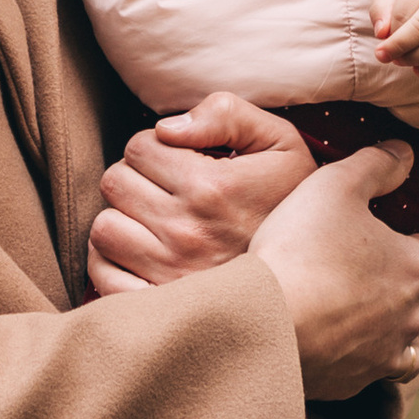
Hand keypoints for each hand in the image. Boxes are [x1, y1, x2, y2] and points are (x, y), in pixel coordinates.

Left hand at [87, 95, 313, 292]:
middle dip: (137, 178)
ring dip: (124, 219)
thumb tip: (165, 129)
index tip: (181, 163)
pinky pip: (103, 275)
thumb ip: (227, 114)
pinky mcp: (160, 305)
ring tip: (156, 222)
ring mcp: (171, 273)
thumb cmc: (291, 202)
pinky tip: (141, 253)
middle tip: (167, 191)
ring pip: (105, 228)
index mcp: (211, 187)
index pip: (138, 146)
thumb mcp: (280, 142)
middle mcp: (187, 232)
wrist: (315, 277)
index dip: (157, 147)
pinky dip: (111, 262)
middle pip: (115, 183)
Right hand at [246, 148, 418, 400]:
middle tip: (397, 267)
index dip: (410, 228)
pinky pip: (375, 374)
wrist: (265, 323)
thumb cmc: (300, 249)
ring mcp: (385, 354)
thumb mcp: (335, 185)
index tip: (388, 222)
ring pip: (412, 345)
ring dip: (403, 328)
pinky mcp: (354, 383)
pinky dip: (368, 359)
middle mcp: (412, 316)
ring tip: (378, 315)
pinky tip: (346, 347)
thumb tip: (406, 153)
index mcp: (417, 268)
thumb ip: (374, 165)